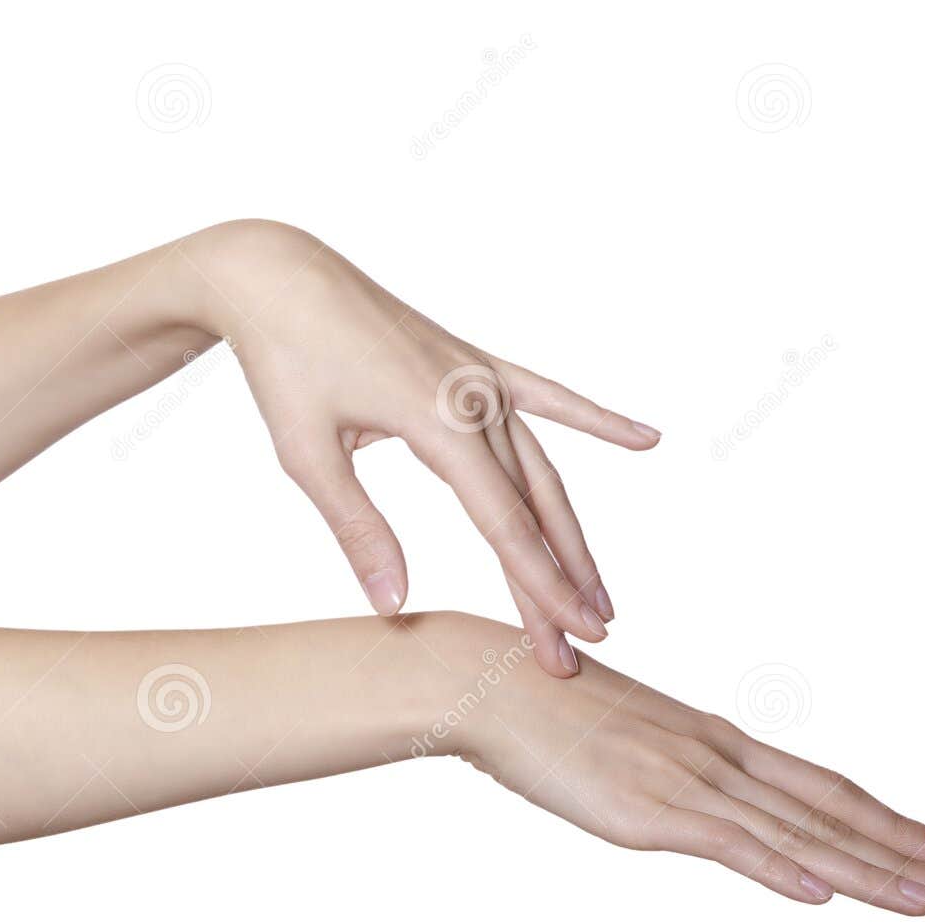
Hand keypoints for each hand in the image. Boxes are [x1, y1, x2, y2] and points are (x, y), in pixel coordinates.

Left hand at [187, 220, 659, 678]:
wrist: (278, 277)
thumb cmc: (284, 364)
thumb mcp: (307, 455)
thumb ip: (358, 529)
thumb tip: (394, 604)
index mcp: (439, 420)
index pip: (505, 524)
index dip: (542, 587)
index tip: (573, 638)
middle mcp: (476, 397)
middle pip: (532, 507)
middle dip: (560, 581)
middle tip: (586, 645)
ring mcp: (482, 376)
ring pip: (542, 469)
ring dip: (572, 534)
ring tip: (600, 593)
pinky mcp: (476, 363)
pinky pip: (548, 397)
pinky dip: (595, 420)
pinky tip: (646, 440)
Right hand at [444, 616, 924, 914]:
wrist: (489, 682)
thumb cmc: (545, 707)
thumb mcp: (624, 739)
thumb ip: (666, 770)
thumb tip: (686, 800)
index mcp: (713, 739)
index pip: (819, 784)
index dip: (882, 816)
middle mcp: (715, 757)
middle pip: (827, 809)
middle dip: (902, 849)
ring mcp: (684, 781)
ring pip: (795, 834)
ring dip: (869, 872)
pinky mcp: (644, 806)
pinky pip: (726, 843)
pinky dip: (778, 868)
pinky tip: (820, 891)